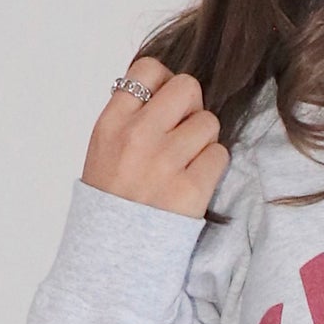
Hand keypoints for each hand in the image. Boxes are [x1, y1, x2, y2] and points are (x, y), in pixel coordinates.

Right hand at [82, 55, 227, 217]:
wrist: (112, 253)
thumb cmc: (112, 199)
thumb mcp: (104, 148)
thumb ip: (130, 116)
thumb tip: (164, 89)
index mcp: (111, 123)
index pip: (148, 69)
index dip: (164, 82)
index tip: (165, 103)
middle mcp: (137, 137)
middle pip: (188, 87)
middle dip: (191, 106)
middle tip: (183, 131)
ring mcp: (165, 162)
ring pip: (209, 122)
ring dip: (204, 140)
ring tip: (185, 162)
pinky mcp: (191, 189)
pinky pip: (220, 154)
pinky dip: (212, 166)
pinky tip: (194, 180)